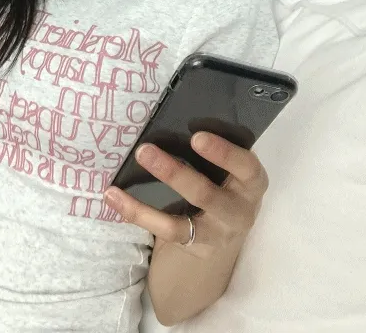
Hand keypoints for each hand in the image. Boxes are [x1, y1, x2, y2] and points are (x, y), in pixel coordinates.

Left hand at [103, 132, 268, 258]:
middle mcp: (239, 211)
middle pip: (207, 195)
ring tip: (118, 185)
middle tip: (144, 150)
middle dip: (174, 174)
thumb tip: (176, 117)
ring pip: (181, 222)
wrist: (226, 232)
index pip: (246, 167)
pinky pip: (163, 232)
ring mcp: (217, 233)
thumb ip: (214, 152)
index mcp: (251, 183)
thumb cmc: (224, 183)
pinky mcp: (195, 247)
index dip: (224, 153)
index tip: (197, 136)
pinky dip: (136, 213)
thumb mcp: (230, 169)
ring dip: (146, 205)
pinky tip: (114, 197)